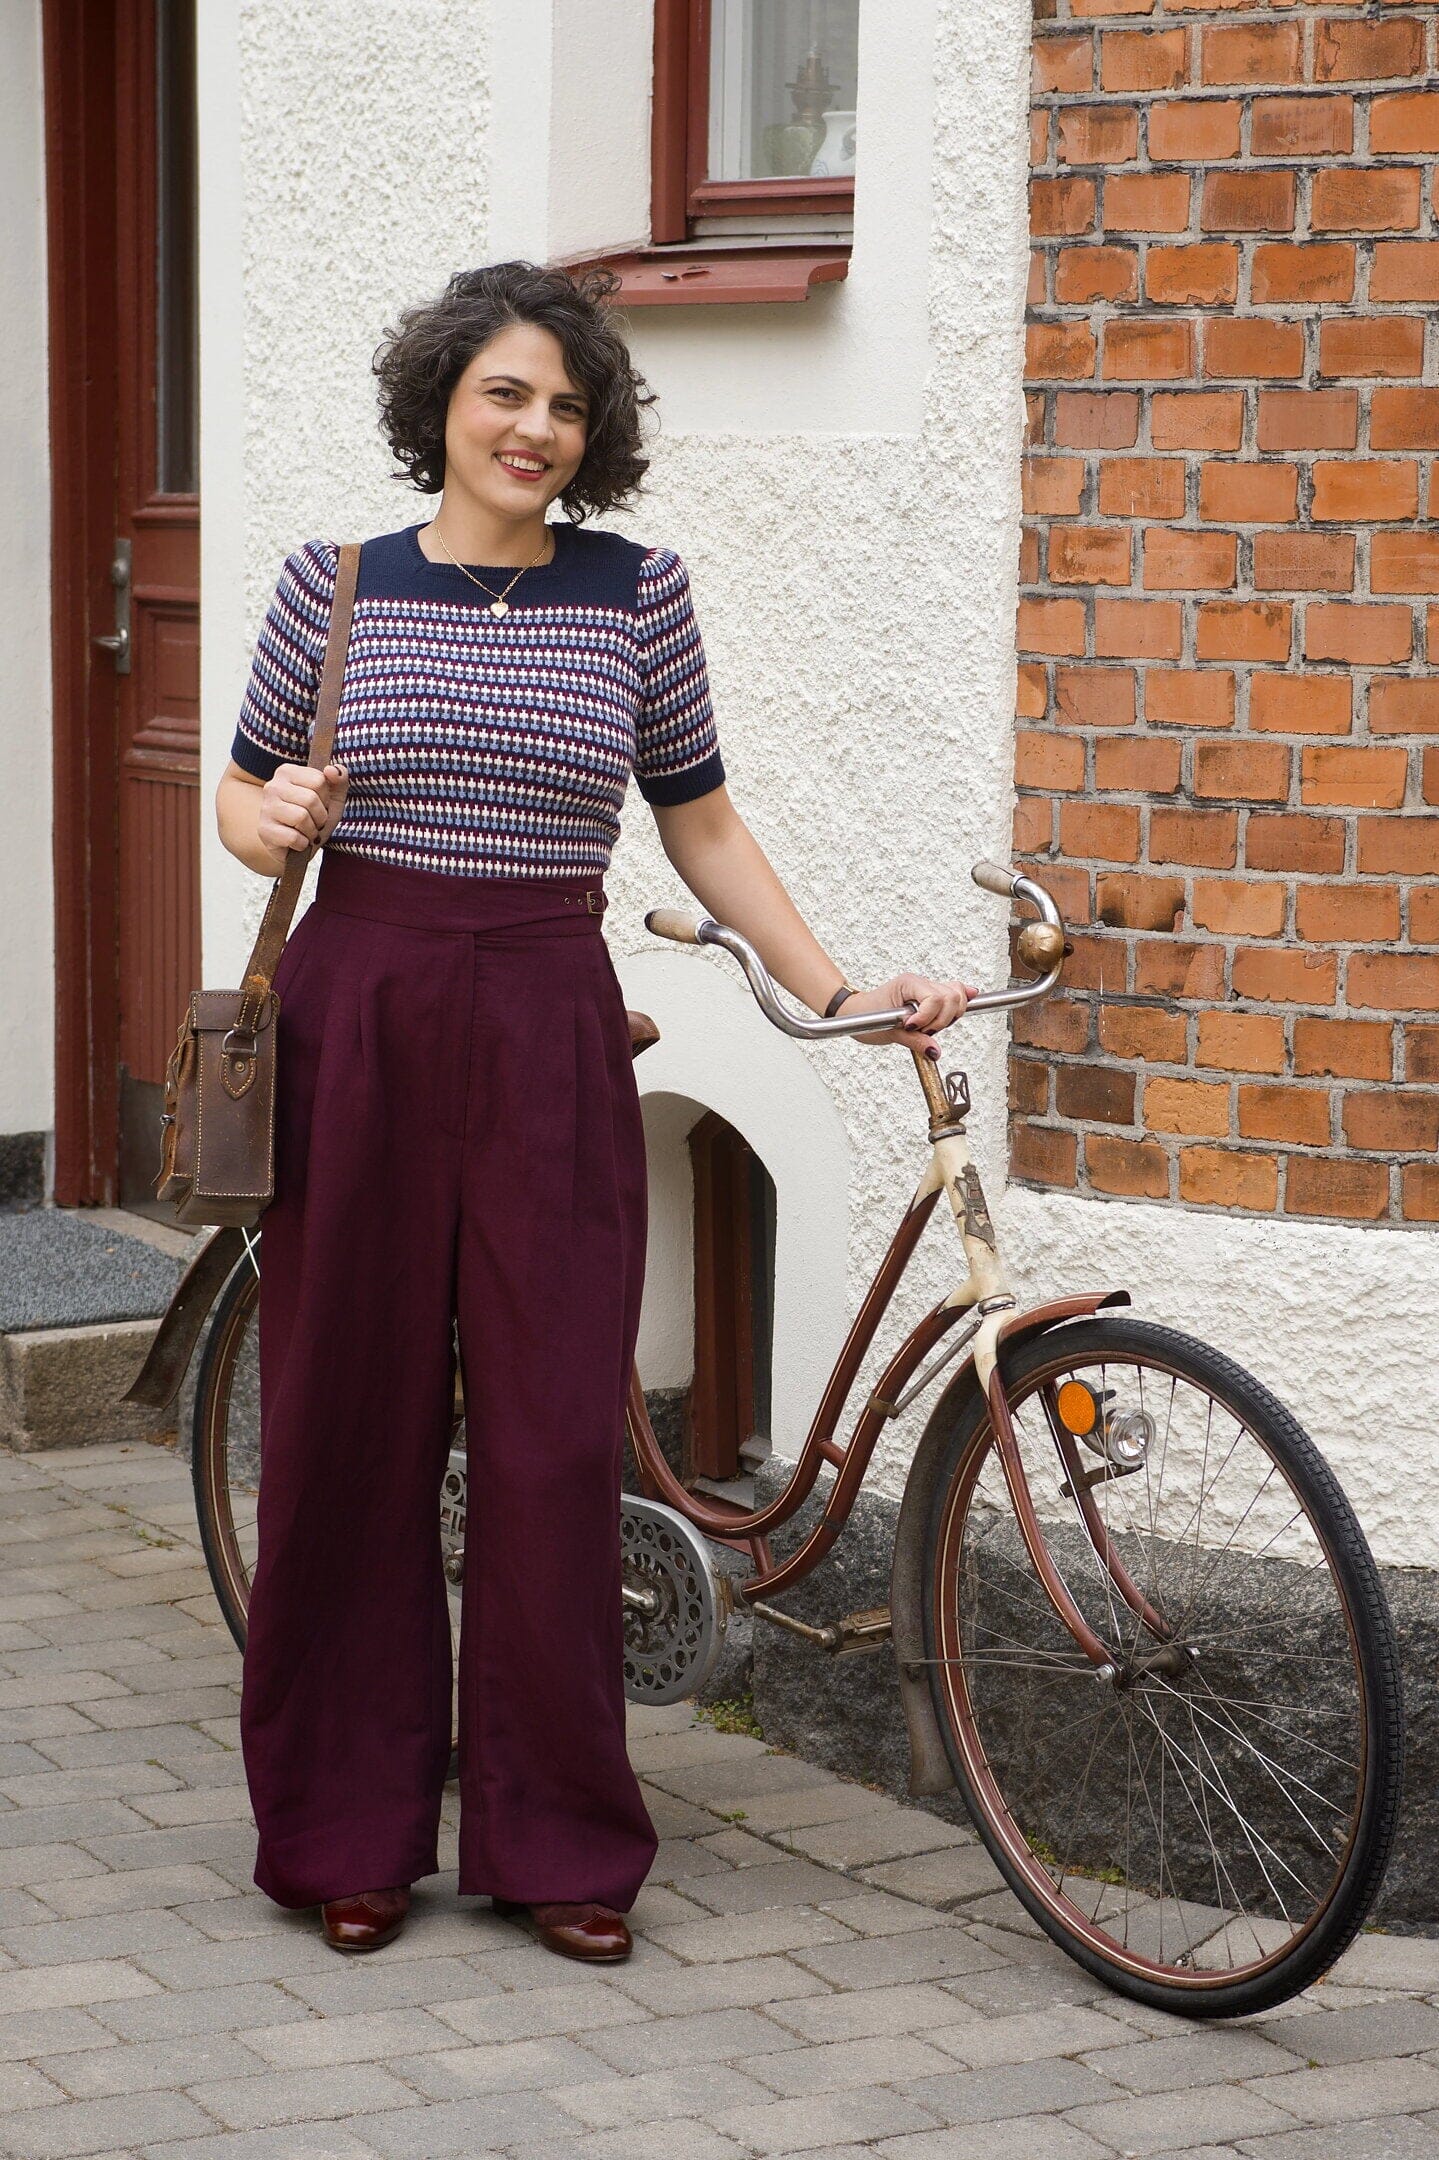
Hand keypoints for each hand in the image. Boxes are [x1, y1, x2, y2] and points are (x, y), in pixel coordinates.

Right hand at [258, 760, 348, 867]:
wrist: (294, 848)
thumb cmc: (314, 819)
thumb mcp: (333, 798)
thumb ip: (339, 778)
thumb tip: (332, 770)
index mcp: (287, 772)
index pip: (319, 781)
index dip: (326, 799)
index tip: (319, 806)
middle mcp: (273, 786)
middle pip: (310, 799)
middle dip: (320, 817)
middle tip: (314, 823)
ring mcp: (266, 808)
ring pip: (301, 817)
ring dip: (311, 831)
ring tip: (306, 832)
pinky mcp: (264, 830)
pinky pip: (293, 837)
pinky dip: (302, 844)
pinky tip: (296, 842)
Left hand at [834, 973, 979, 1060]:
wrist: (855, 1012)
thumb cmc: (865, 1015)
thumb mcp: (888, 1032)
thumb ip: (915, 1042)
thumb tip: (935, 1052)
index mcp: (908, 984)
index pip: (935, 997)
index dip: (929, 1017)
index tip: (913, 1028)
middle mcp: (920, 982)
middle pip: (952, 996)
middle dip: (942, 1020)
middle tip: (924, 1032)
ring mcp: (927, 988)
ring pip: (956, 995)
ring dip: (949, 1016)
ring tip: (930, 1028)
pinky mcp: (931, 996)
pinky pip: (954, 993)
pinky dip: (960, 1002)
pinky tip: (971, 999)